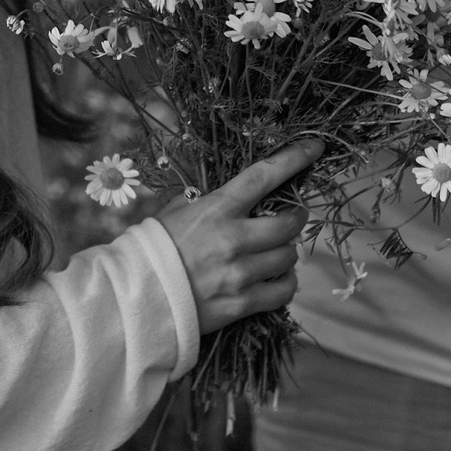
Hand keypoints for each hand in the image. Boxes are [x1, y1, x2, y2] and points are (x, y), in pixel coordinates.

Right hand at [154, 142, 318, 334]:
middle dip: (295, 216)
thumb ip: (209, 202)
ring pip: (289, 257)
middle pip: (289, 222)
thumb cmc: (153, 248)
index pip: (263, 176)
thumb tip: (235, 194)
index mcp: (215, 210)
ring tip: (273, 250)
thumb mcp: (176, 212)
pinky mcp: (242, 303)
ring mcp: (239, 273)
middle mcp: (232, 239)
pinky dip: (285, 282)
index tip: (315, 147)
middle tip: (290, 216)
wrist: (135, 296)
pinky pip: (283, 291)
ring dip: (286, 251)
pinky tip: (274, 278)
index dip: (293, 158)